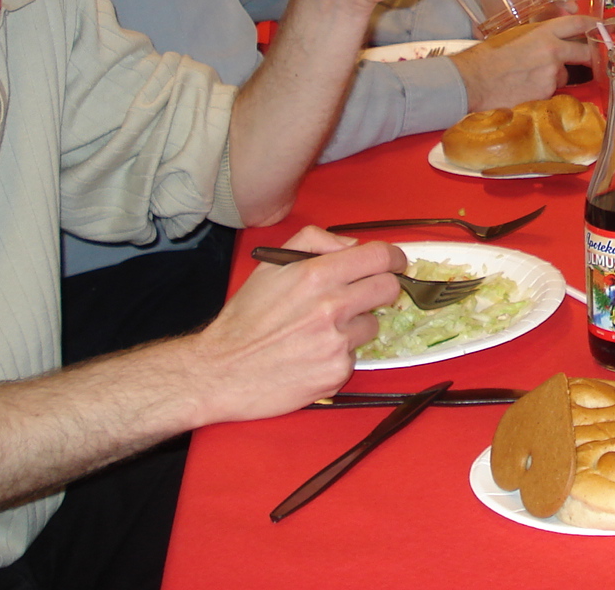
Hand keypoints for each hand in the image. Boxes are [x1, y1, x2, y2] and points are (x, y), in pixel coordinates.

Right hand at [188, 226, 403, 424]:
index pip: (379, 257)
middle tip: (365, 296)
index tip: (395, 263)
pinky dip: (340, 355)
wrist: (220, 371)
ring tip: (321, 332)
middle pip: (388, 288)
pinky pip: (355, 356)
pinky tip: (313, 355)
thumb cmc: (245, 319)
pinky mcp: (336, 372)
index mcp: (316, 275)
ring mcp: (336, 341)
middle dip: (381, 289)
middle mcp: (331, 306)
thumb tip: (351, 246)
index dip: (393, 258)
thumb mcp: (270, 266)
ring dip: (355, 326)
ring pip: (372, 325)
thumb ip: (314, 242)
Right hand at [451, 15, 595, 108]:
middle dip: (589, 56)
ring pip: (564, 75)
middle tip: (588, 59)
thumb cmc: (487, 56)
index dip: (592, 24)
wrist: (473, 80)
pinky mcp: (547, 94)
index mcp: (544, 32)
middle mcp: (553, 52)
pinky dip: (544, 91)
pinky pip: (552, 91)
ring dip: (555, 76)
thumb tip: (552, 39)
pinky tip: (525, 89)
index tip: (598, 27)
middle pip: (584, 52)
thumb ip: (538, 36)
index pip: (578, 23)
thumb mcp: (515, 35)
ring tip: (529, 77)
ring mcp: (552, 75)